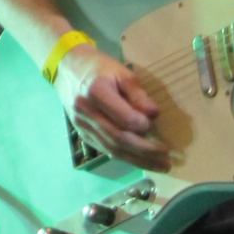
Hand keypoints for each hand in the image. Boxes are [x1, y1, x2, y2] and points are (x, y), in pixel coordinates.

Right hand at [53, 43, 167, 171]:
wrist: (66, 69)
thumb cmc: (98, 67)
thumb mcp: (121, 72)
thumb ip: (137, 94)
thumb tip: (154, 115)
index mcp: (96, 92)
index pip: (123, 118)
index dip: (142, 125)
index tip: (155, 125)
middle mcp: (86, 112)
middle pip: (118, 138)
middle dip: (145, 151)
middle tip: (167, 159)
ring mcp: (82, 126)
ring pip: (112, 149)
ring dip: (138, 160)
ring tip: (160, 166)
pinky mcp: (82, 133)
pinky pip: (105, 149)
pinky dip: (125, 157)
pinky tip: (140, 161)